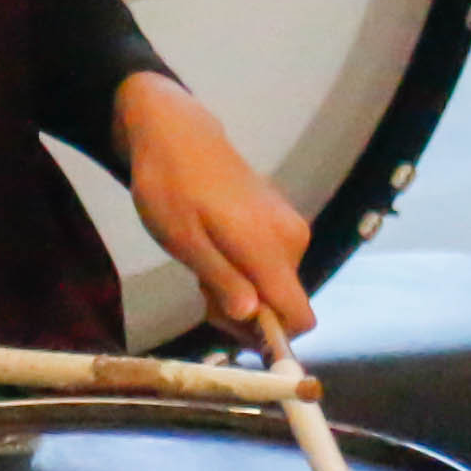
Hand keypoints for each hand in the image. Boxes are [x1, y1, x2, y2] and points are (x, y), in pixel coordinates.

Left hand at [120, 72, 316, 345]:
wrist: (176, 133)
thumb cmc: (170, 186)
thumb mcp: (185, 241)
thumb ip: (223, 281)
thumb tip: (253, 318)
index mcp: (272, 247)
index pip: (299, 317)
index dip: (267, 336)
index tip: (225, 321)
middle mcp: (293, 240)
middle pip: (284, 307)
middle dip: (245, 312)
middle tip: (202, 288)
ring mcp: (290, 229)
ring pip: (276, 288)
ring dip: (241, 292)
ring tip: (204, 263)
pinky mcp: (281, 222)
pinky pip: (272, 267)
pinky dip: (245, 272)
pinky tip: (215, 250)